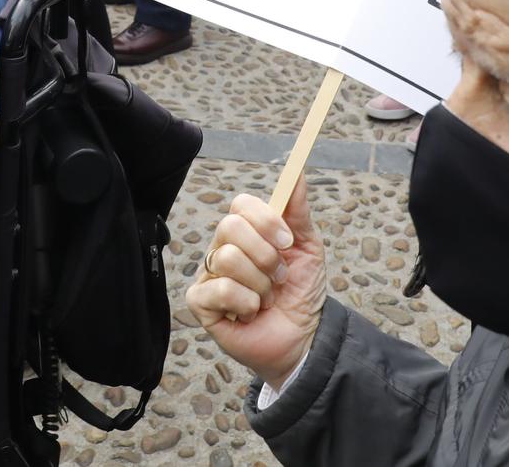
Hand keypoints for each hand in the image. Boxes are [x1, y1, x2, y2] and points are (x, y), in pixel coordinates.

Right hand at [186, 180, 327, 391]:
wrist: (303, 337)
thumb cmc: (302, 291)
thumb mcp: (308, 247)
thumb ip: (298, 210)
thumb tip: (299, 171)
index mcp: (246, 231)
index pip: (240, 204)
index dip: (264, 219)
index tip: (286, 241)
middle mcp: (223, 248)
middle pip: (230, 226)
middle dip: (265, 255)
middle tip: (280, 276)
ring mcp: (210, 274)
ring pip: (227, 258)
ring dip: (260, 284)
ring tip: (267, 299)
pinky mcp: (200, 302)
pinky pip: (220, 289)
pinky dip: (246, 303)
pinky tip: (250, 313)